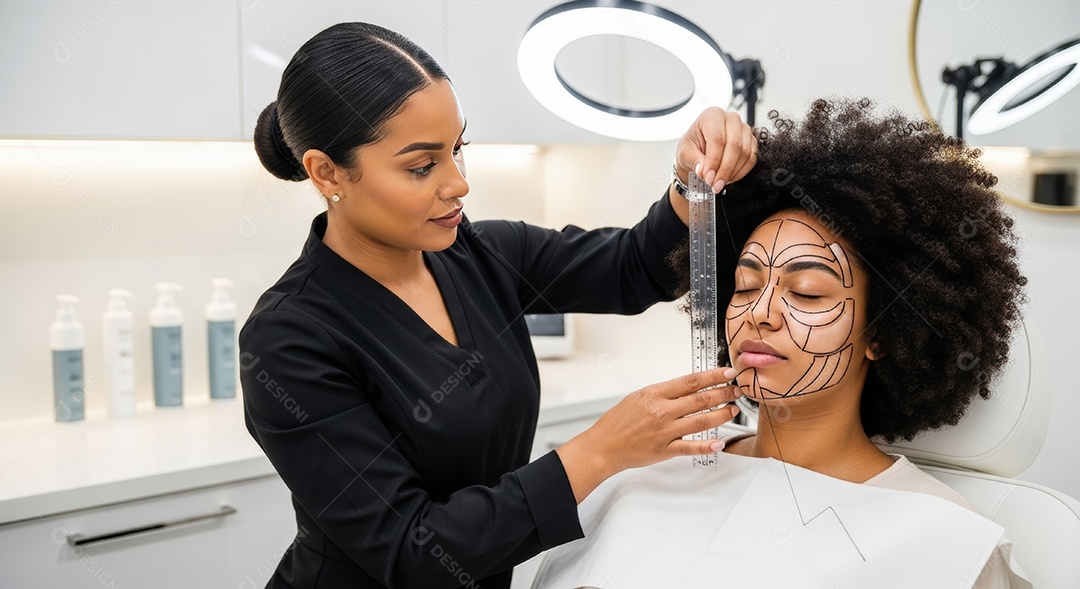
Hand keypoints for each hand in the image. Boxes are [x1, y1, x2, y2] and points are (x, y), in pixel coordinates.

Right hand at [556, 367, 741, 501]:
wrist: (603, 446)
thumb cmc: (617, 421)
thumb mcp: (638, 397)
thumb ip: (663, 393)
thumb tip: (689, 387)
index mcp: (654, 394)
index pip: (690, 381)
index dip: (713, 377)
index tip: (728, 373)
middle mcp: (661, 411)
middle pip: (701, 399)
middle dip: (724, 393)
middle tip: (737, 391)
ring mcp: (664, 431)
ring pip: (701, 421)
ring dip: (721, 415)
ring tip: (733, 410)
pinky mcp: (665, 450)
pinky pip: (690, 447)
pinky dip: (707, 445)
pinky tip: (720, 442)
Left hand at [675, 107, 757, 193]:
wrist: (700, 150)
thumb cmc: (692, 147)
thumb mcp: (685, 153)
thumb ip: (694, 161)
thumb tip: (704, 171)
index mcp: (712, 115)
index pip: (717, 138)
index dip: (714, 161)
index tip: (708, 177)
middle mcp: (731, 118)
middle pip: (734, 145)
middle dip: (725, 169)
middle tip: (715, 185)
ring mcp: (744, 129)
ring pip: (745, 152)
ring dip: (733, 172)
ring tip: (719, 183)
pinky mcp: (751, 141)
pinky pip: (752, 158)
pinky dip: (741, 172)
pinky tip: (729, 179)